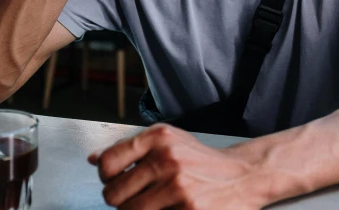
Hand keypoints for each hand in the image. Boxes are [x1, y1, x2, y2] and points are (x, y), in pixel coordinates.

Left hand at [88, 124, 265, 209]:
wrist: (244, 175)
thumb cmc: (203, 160)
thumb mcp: (169, 141)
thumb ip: (130, 148)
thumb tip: (94, 159)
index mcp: (159, 136)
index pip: (108, 162)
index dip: (106, 177)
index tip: (114, 180)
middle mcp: (168, 158)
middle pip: (114, 194)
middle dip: (120, 200)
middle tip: (134, 197)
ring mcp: (178, 187)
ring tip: (152, 205)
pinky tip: (169, 208)